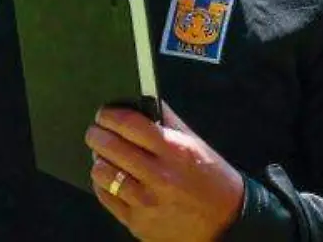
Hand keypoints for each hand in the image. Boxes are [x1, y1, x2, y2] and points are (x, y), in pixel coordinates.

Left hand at [84, 102, 244, 241]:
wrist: (227, 224)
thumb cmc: (211, 178)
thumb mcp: (195, 143)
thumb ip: (167, 120)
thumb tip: (140, 99)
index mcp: (174, 151)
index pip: (129, 124)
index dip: (109, 115)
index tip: (103, 114)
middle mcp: (159, 177)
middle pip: (109, 146)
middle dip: (96, 134)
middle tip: (96, 132)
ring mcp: (147, 202)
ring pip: (102, 172)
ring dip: (99, 160)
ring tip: (104, 156)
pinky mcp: (138, 223)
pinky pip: (106, 197)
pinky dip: (103, 184)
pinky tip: (110, 178)